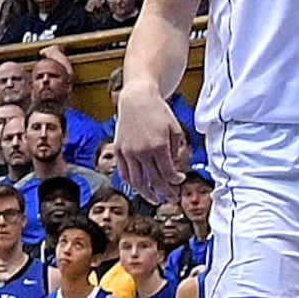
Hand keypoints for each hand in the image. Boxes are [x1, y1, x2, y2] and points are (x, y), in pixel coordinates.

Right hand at [110, 86, 186, 202]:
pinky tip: (139, 187)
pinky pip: (124, 173)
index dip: (175, 181)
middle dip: (165, 192)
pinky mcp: (118, 150)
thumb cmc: (158, 111)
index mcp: (158, 146)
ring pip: (137, 182)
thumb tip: (174, 168)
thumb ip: (177, 151)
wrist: (137, 98)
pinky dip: (131, 183)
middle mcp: (142, 151)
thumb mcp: (175, 129)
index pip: (168, 174)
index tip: (180, 180)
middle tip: (172, 198)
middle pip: (154, 181)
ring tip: (155, 199)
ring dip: (147, 193)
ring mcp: (128, 152)